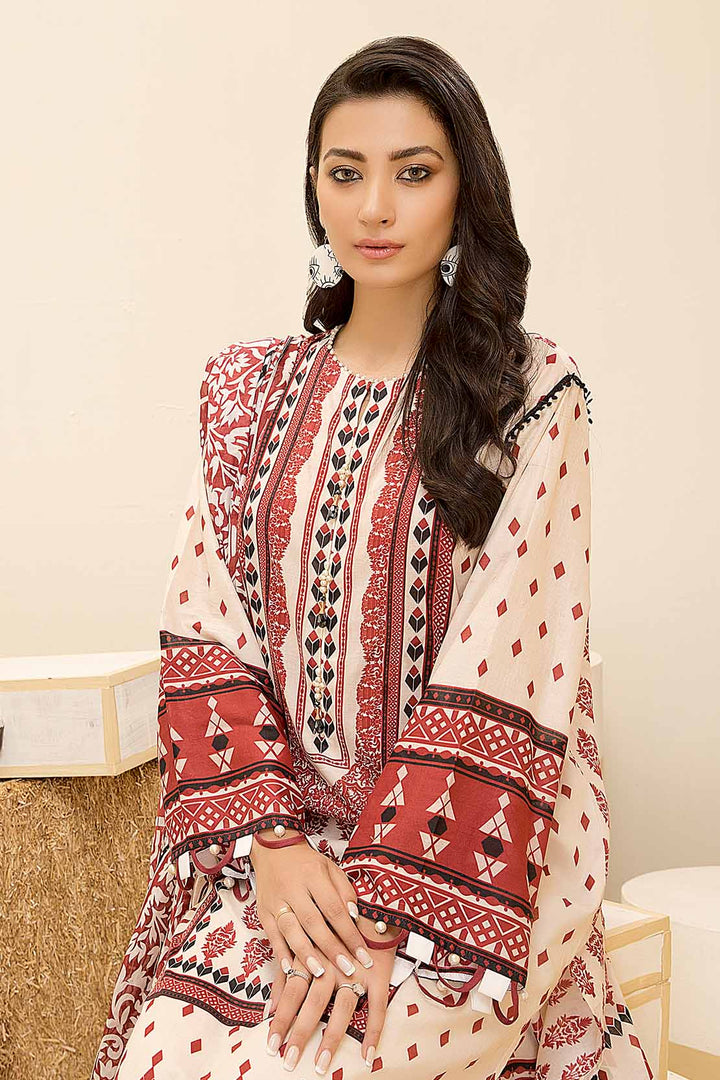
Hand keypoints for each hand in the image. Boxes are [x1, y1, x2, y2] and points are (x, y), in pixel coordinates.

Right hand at [250, 830, 374, 980]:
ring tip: (320, 974)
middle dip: (331, 949)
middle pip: (313, 922)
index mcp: (313, 874)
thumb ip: (344, 891)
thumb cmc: (306, 862)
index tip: (363, 954)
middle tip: (348, 969)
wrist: (272, 850)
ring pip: (291, 930)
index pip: (334, 908)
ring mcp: (276, 901)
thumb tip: (353, 917)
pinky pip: (271, 935)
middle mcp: (293, 888)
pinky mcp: (262, 911)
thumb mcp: (330, 867)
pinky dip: (280, 953)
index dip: (349, 933)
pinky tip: (289, 969)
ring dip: (305, 954)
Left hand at [265, 914, 402, 1072]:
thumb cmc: (331, 917)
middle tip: (288, 1060)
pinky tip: (367, 1055)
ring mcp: (357, 970)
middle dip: (300, 1033)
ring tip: (321, 1064)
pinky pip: (378, 1007)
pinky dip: (373, 1031)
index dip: (282, 1018)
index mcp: (313, 954)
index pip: (292, 990)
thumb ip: (288, 969)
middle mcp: (332, 964)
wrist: (371, 896)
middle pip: (313, 1003)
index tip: (271, 1044)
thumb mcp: (305, 936)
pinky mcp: (379, 974)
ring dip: (331, 1038)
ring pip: (343, 1009)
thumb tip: (270, 1003)